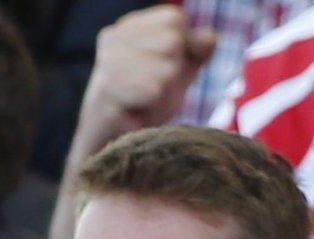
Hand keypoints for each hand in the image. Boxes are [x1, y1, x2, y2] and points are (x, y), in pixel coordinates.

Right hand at [78, 6, 217, 138]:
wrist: (107, 143)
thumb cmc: (144, 103)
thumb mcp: (177, 71)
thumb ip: (197, 50)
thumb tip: (208, 39)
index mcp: (127, 28)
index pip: (173, 20)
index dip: (181, 48)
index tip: (161, 69)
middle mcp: (112, 40)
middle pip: (172, 43)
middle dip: (172, 73)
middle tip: (150, 92)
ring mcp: (105, 67)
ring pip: (167, 69)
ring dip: (163, 95)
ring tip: (143, 105)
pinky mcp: (105, 96)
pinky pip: (153, 92)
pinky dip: (153, 109)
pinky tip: (135, 116)